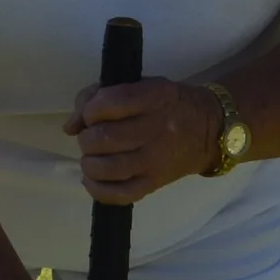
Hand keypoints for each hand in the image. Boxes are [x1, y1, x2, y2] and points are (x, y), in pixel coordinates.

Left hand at [65, 78, 219, 206]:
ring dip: (89, 163)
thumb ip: (101, 95)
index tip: (92, 115)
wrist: (209, 131)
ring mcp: (155, 160)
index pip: (108, 104)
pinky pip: (120, 194)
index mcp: (154, 97)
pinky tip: (93, 179)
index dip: (89, 111)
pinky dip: (97, 189)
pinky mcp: (154, 183)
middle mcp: (156, 129)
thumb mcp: (141, 85)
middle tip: (92, 138)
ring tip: (93, 158)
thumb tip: (70, 126)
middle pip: (103, 139)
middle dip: (87, 139)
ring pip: (107, 168)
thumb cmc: (168, 104)